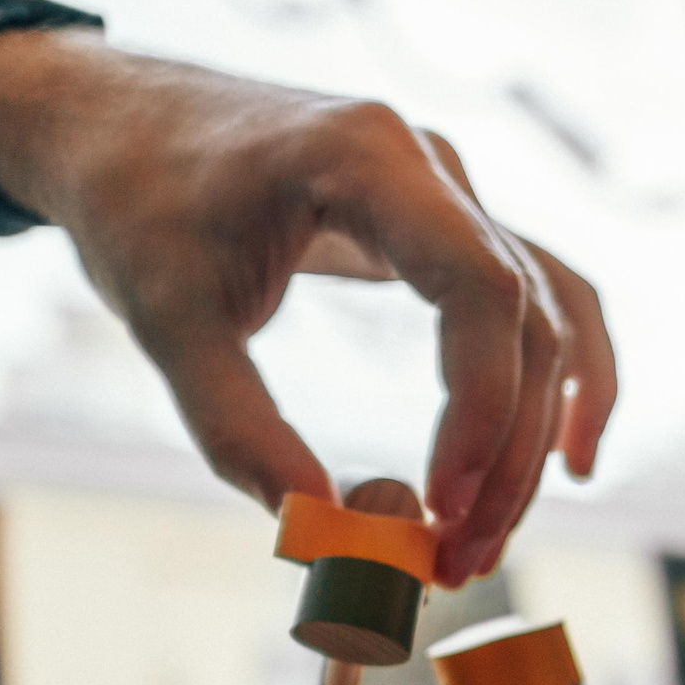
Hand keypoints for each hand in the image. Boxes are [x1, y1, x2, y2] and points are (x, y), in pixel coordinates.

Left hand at [0, 27, 615, 584]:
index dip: (481, 404)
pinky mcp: (446, 226)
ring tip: (485, 541)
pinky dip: (566, 379)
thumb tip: (320, 530)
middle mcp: (432, 165)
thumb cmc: (135, 200)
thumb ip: (237, 426)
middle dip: (504, 454)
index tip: (440, 504)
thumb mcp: (165, 317)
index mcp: (367, 156)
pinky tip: (569, 459)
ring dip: (530, 439)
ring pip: (543, 322)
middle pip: (524, 320)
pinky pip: (541, 300)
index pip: (478, 284)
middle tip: (456, 562)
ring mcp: (450, 192)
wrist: (115, 122)